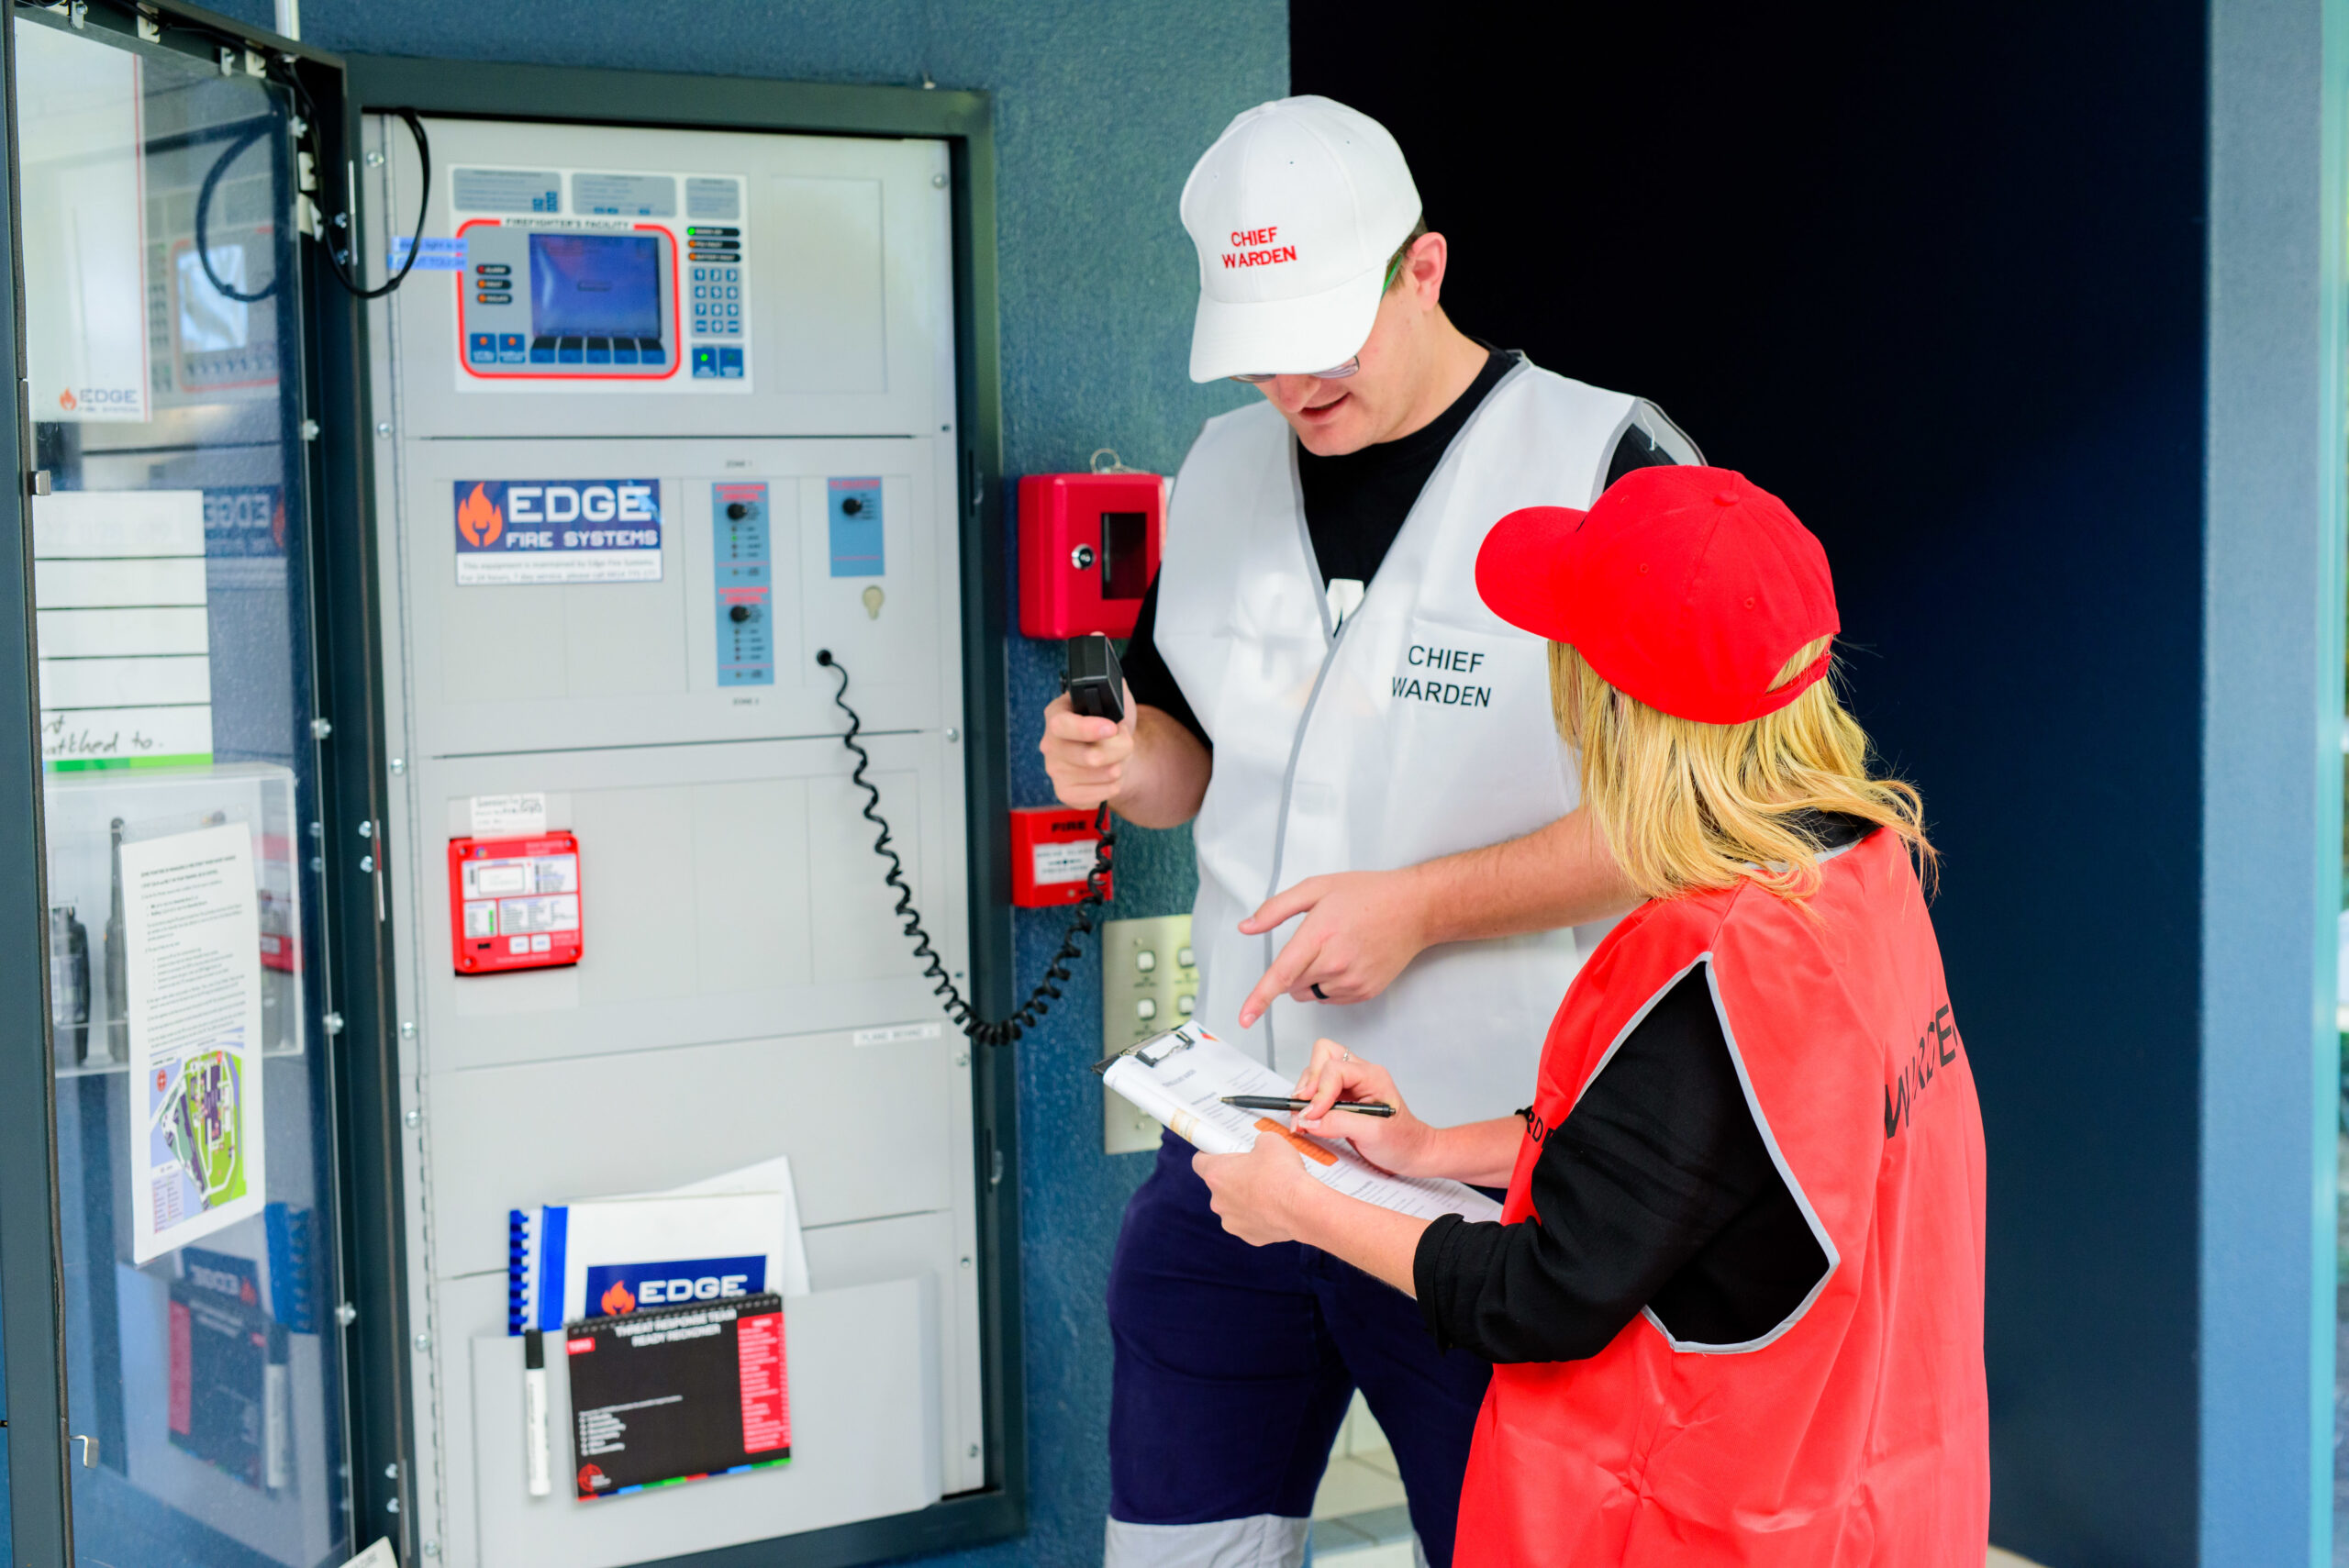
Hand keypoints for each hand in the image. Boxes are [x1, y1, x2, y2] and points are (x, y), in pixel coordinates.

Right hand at [1038, 682, 1137, 808]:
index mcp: (1056, 715)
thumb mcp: (1114, 698)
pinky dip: (1113, 785)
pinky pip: (1099, 794)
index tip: (1113, 728)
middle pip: (1089, 756)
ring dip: (1120, 765)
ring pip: (1101, 774)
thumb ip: (1114, 688)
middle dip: (1120, 749)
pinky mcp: (1065, 792)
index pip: (1062, 725)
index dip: (1088, 729)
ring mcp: (1055, 770)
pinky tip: (1109, 775)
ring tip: (1118, 757)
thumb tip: (1115, 685)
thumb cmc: (1111, 724)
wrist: (1114, 752)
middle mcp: (1050, 744)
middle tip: (1125, 741)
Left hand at [1194, 1133, 1319, 1245]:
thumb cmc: (1283, 1174)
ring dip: (1246, 1199)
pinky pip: (1250, 1222)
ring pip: (1234, 1206)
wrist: (1302, 1207)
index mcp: (1216, 1174)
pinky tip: (1275, 1208)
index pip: (1199, 1162)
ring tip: (1269, 1192)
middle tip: (1256, 1171)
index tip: (1220, 1153)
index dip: (1210, 1154)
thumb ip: (1257, 1143)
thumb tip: (1259, 1148)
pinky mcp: (1249, 1236)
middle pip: (1220, 1185)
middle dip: (1235, 1178)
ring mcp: (1232, 1221)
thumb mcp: (1269, 1141)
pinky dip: (1259, 1216)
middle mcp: (1218, 1201)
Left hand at [1235, 869, 1431, 1026]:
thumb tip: (1247, 927)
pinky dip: (1329, 984)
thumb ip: (1276, 909)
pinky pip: (1330, 998)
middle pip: (1292, 986)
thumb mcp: (1317, 888)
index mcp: (1319, 935)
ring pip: (1310, 994)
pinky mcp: (1365, 992)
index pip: (1282, 974)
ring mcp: (1352, 981)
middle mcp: (1335, 963)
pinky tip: (1347, 960)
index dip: (1260, 998)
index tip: (1244, 1018)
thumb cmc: (1366, 894)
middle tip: (1315, 942)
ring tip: (1334, 949)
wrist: (1413, 909)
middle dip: (1292, 970)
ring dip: (1310, 979)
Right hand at [1289, 1039, 1435, 1176]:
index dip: (1320, 1091)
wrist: (1411, 1153)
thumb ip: (1341, 1124)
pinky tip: (1309, 1121)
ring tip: (1304, 1121)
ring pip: (1315, 1071)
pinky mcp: (1340, 1097)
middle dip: (1309, 1083)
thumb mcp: (1374, 1134)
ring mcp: (1349, 1084)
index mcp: (1372, 1076)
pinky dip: (1307, 1104)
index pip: (1335, 1069)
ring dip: (1304, 1095)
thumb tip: (1310, 1120)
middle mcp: (1359, 1074)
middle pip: (1322, 1056)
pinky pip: (1316, 1089)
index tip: (1312, 1115)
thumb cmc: (1402, 1141)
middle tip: (1305, 1111)